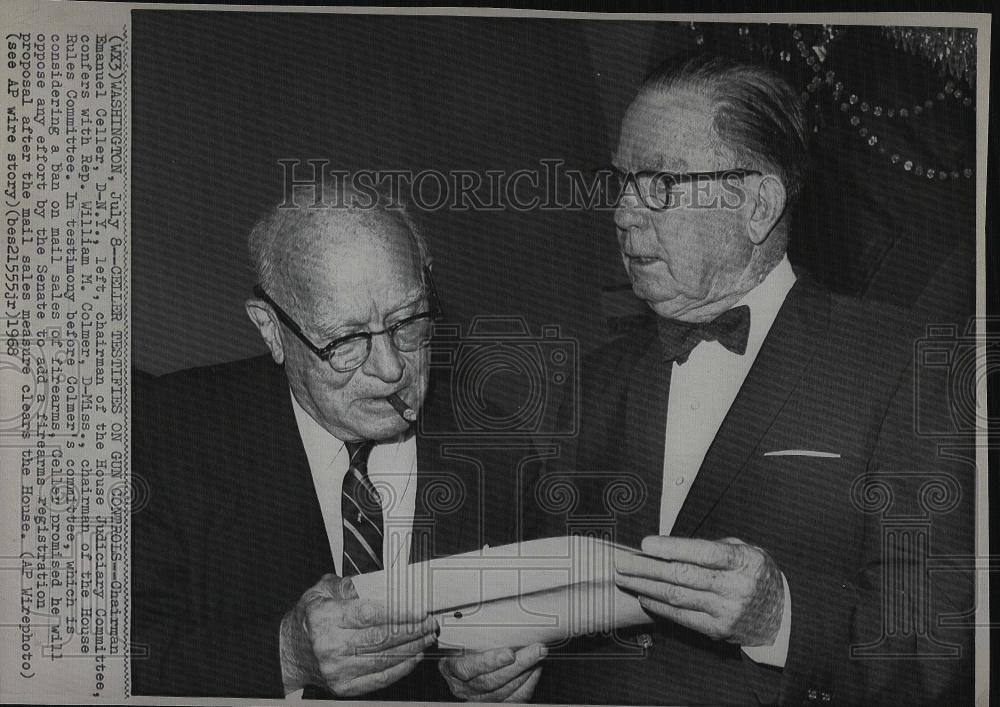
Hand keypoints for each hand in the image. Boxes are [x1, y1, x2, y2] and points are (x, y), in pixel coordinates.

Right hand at [279, 573, 437, 695]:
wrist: (288, 653)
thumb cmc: (308, 620)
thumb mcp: (322, 591)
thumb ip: (350, 585)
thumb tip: (380, 583)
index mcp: (325, 618)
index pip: (369, 614)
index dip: (398, 612)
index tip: (418, 610)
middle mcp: (330, 646)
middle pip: (381, 638)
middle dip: (412, 629)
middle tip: (429, 622)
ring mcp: (338, 670)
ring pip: (384, 659)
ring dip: (412, 648)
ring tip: (426, 636)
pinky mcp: (345, 687)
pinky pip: (380, 678)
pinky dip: (401, 668)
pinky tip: (413, 656)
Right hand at [439, 643, 546, 701]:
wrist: (462, 671)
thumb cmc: (461, 651)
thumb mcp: (458, 639)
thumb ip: (469, 634)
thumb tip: (485, 619)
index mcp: (451, 668)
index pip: (468, 668)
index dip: (490, 662)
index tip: (509, 653)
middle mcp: (463, 687)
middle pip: (491, 681)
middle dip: (518, 665)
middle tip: (536, 650)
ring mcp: (478, 698)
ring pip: (504, 692)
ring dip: (525, 674)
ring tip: (538, 656)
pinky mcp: (493, 704)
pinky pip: (513, 700)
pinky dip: (528, 685)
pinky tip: (535, 671)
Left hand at [615, 536, 782, 645]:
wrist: (783, 615)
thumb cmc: (757, 575)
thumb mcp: (745, 551)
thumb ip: (712, 547)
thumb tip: (670, 546)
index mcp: (744, 561)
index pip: (703, 552)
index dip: (671, 548)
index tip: (646, 544)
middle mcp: (736, 587)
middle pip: (682, 575)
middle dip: (646, 568)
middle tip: (622, 562)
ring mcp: (727, 611)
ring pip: (677, 596)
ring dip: (645, 586)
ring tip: (625, 578)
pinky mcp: (718, 630)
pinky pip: (682, 617)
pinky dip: (659, 606)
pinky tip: (644, 596)